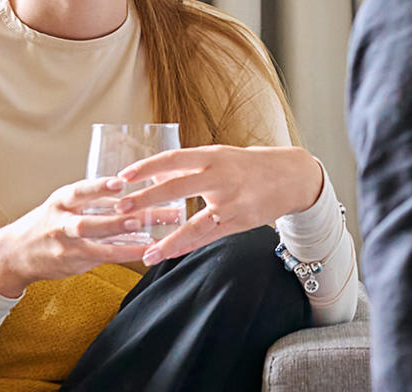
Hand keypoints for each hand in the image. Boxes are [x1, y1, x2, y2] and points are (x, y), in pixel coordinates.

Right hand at [0, 177, 153, 297]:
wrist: (16, 253)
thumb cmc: (46, 223)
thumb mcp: (62, 204)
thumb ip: (92, 198)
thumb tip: (128, 188)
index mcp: (60, 202)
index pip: (79, 192)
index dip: (99, 187)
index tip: (120, 183)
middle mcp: (60, 224)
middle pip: (87, 223)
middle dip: (115, 221)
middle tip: (139, 217)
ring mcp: (66, 246)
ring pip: (96, 246)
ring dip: (124, 242)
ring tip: (149, 239)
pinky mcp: (73, 263)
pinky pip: (103, 258)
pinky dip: (125, 255)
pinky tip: (145, 252)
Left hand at [116, 145, 323, 265]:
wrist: (291, 176)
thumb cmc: (248, 165)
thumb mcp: (218, 156)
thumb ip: (187, 166)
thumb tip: (152, 174)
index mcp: (211, 155)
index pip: (171, 159)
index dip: (145, 168)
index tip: (121, 177)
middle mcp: (219, 176)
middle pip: (176, 187)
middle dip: (146, 199)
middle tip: (120, 210)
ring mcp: (230, 201)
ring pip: (194, 222)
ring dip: (168, 239)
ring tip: (146, 252)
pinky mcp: (240, 221)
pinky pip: (209, 237)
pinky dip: (188, 247)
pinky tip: (169, 255)